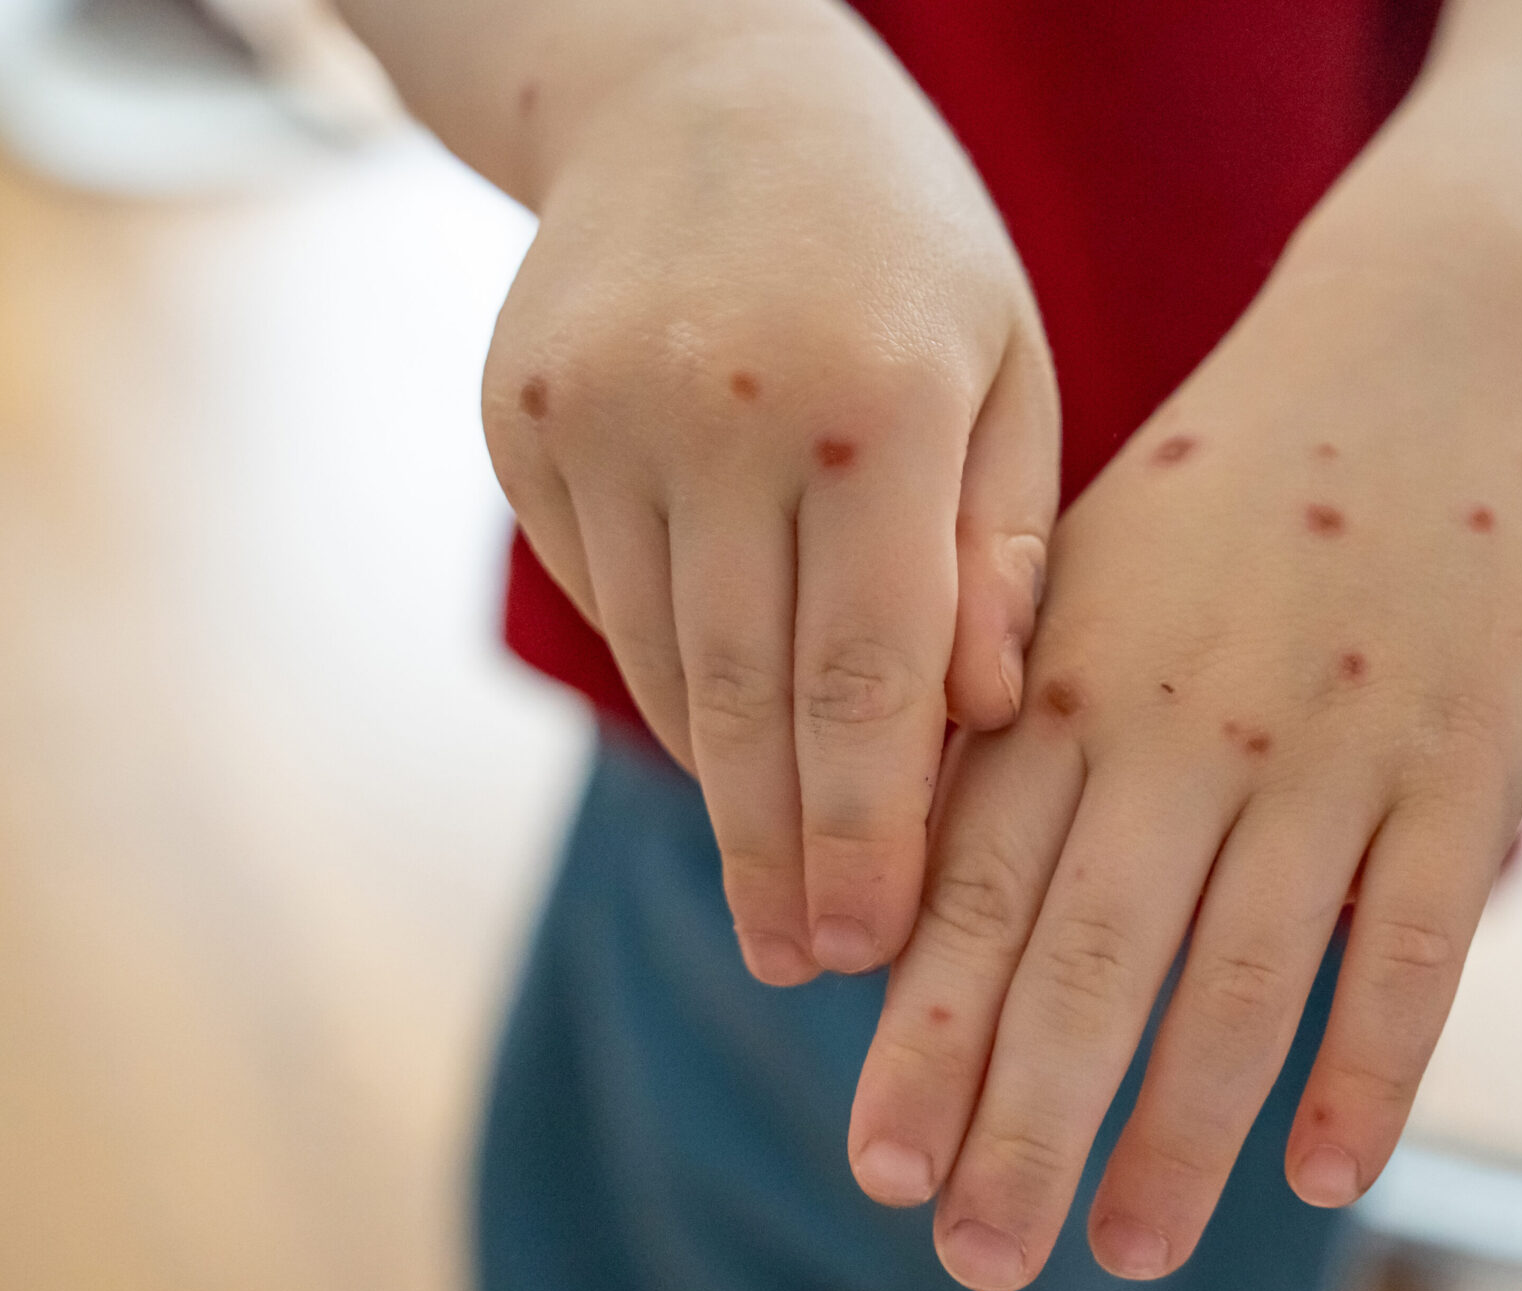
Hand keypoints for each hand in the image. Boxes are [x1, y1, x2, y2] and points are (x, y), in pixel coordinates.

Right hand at [479, 10, 1056, 984]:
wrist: (693, 87)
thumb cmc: (900, 245)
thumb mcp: (1003, 362)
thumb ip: (1000, 547)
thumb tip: (982, 724)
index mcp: (877, 397)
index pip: (869, 670)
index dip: (872, 829)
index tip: (877, 948)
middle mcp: (720, 408)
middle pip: (749, 697)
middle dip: (784, 856)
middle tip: (813, 972)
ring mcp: (596, 413)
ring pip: (665, 663)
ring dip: (720, 792)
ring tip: (771, 899)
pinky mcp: (517, 422)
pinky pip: (605, 598)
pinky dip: (668, 683)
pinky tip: (719, 746)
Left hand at [846, 246, 1521, 1288]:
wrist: (1422, 355)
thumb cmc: (1220, 496)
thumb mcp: (1076, 586)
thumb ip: (1000, 740)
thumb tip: (903, 925)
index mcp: (1072, 684)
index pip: (976, 892)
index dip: (926, 1040)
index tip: (882, 1165)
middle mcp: (1185, 726)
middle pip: (1091, 962)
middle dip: (1025, 1123)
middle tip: (979, 1258)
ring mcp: (1332, 748)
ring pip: (1244, 975)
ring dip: (1182, 1130)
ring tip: (1127, 1248)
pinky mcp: (1467, 764)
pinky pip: (1416, 945)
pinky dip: (1370, 1066)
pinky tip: (1325, 1177)